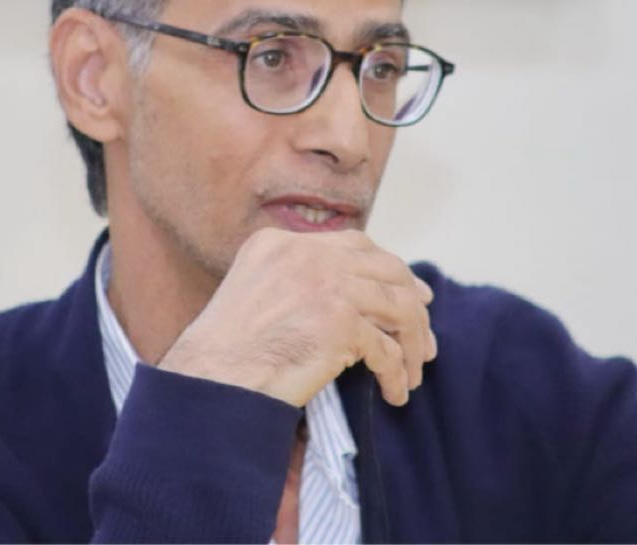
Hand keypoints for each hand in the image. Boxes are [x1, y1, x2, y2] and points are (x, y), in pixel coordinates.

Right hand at [157, 228, 435, 407]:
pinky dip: (396, 374)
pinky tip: (394, 393)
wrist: (212, 379)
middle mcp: (305, 255)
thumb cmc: (226, 352)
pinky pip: (386, 350)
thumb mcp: (254, 291)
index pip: (355, 244)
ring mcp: (325, 284)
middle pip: (387, 268)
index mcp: (280, 242)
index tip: (412, 294)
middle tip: (425, 339)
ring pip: (398, 306)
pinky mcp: (340, 322)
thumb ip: (294, 280)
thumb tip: (352, 296)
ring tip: (413, 372)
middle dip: (414, 303)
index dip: (391, 269)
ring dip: (412, 343)